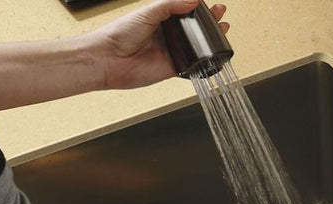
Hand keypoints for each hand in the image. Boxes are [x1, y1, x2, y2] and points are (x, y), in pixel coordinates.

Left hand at [88, 0, 229, 89]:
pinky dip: (203, 63)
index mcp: (161, 19)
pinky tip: (212, 57)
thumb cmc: (120, 34)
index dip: (199, 8)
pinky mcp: (173, 69)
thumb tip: (194, 0)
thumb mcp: (149, 12)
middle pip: (194, 29)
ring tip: (222, 31)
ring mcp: (171, 52)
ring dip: (210, 42)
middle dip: (209, 23)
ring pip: (196, 47)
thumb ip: (172, 5)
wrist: (109, 59)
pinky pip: (192, 67)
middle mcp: (167, 35)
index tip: (212, 5)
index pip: (185, 11)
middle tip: (220, 16)